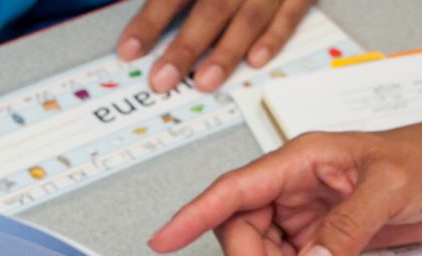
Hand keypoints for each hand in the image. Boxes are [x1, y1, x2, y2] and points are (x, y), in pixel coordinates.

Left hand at [117, 0, 314, 92]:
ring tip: (204, 82)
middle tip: (162, 79)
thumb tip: (146, 7)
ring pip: (249, 16)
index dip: (151, 20)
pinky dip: (275, 36)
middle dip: (185, 46)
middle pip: (211, 7)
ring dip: (226, 52)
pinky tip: (256, 60)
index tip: (129, 49)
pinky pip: (292, 11)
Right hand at [148, 125, 421, 255]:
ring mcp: (303, 213)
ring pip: (260, 255)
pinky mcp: (318, 236)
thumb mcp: (391, 189)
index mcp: (299, 162)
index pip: (232, 191)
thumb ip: (346, 229)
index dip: (193, 216)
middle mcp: (292, 187)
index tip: (164, 240)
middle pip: (239, 232)